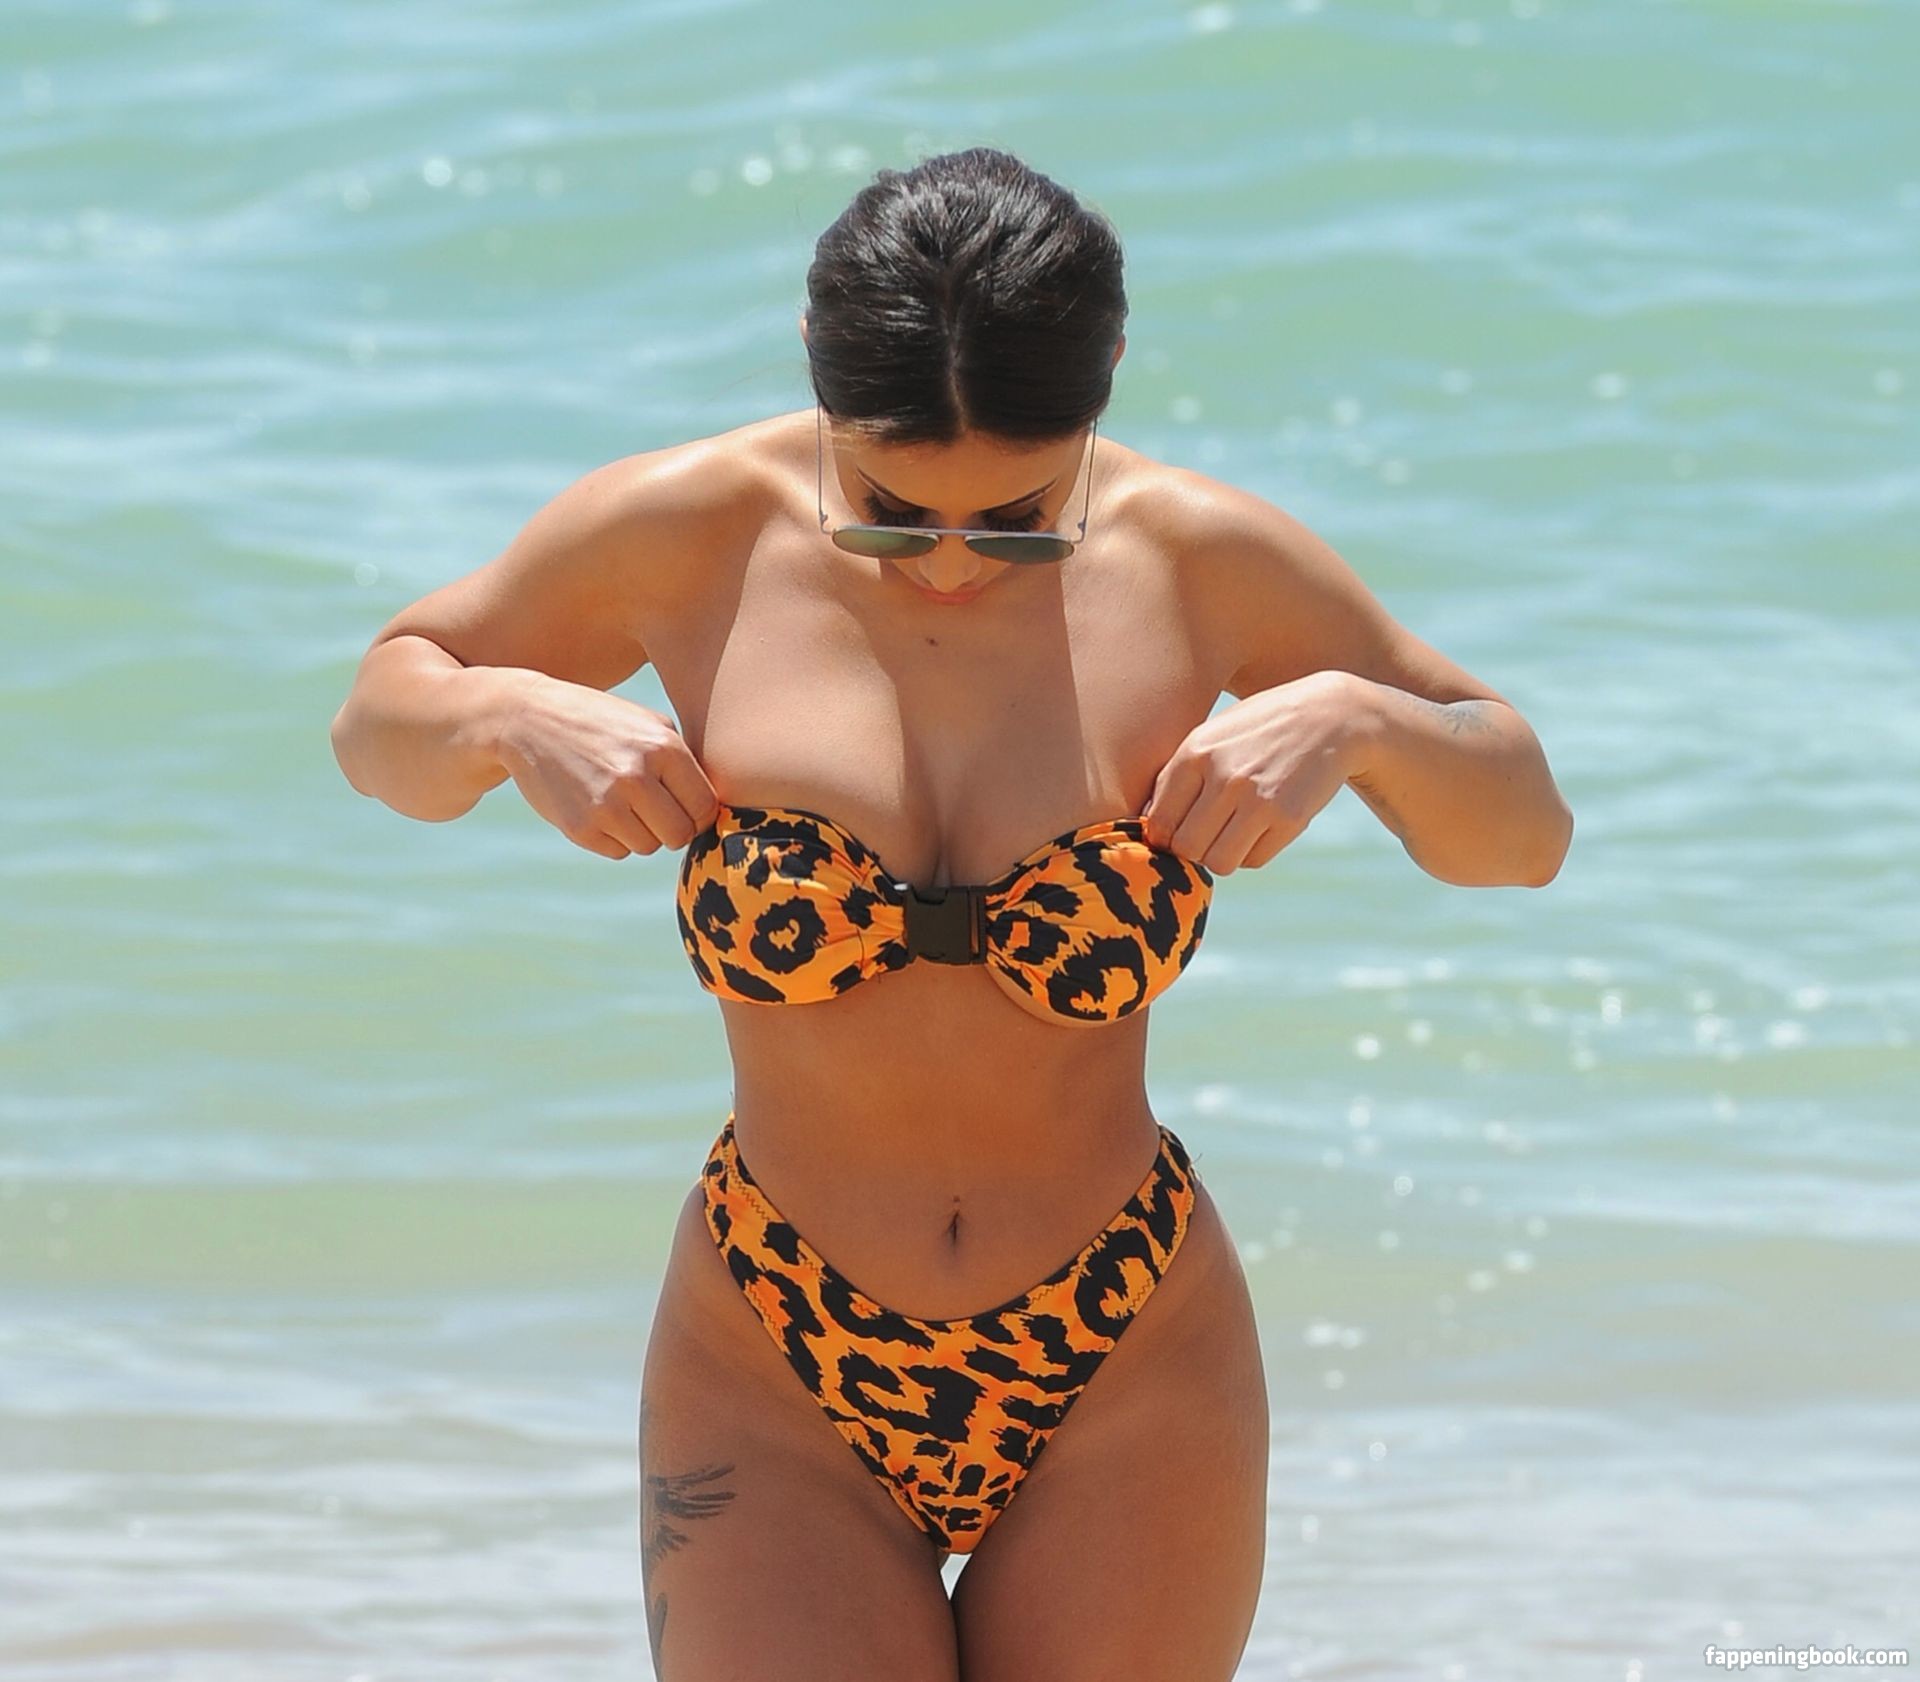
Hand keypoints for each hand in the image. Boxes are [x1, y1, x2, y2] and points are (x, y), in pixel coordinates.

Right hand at [496, 677, 719, 859]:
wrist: (528, 719)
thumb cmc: (603, 722)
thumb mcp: (651, 725)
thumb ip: (686, 765)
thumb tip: (717, 813)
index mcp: (664, 748)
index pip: (706, 807)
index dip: (700, 812)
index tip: (686, 806)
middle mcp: (636, 777)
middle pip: (680, 835)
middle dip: (674, 828)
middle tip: (657, 810)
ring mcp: (606, 805)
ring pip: (649, 847)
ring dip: (643, 832)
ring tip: (623, 801)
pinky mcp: (580, 827)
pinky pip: (618, 852)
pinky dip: (614, 837)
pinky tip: (599, 807)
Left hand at [1139, 670, 1369, 873]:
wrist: (1331, 716)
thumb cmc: (1259, 728)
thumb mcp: (1212, 735)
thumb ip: (1177, 776)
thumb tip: (1147, 828)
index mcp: (1195, 752)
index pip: (1158, 822)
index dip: (1163, 837)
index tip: (1176, 832)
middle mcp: (1224, 776)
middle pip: (1185, 847)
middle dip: (1192, 849)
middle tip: (1206, 835)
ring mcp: (1258, 799)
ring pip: (1218, 862)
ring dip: (1221, 856)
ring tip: (1231, 833)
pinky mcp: (1289, 818)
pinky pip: (1253, 860)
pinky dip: (1252, 852)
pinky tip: (1261, 827)